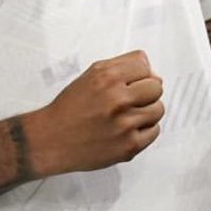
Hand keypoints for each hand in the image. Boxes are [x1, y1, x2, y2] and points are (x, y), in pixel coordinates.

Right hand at [25, 50, 163, 176]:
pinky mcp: (130, 145)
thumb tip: (152, 73)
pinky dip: (144, 129)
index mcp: (106, 77)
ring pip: (158, 109)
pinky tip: (128, 128)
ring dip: (146, 110)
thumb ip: (120, 68)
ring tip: (128, 114)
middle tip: (132, 98)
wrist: (53, 138)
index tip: (133, 80)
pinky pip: (154, 131)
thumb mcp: (89, 77)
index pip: (144, 65)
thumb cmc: (70, 108)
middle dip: (146, 91)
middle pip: (156, 87)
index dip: (139, 72)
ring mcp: (125, 123)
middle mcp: (117, 98)